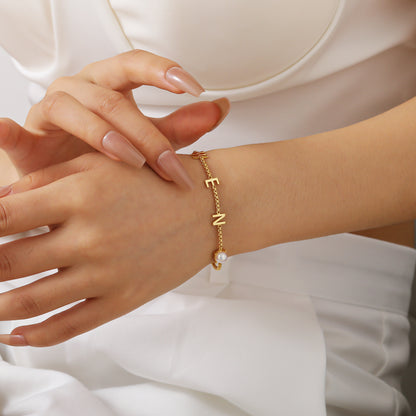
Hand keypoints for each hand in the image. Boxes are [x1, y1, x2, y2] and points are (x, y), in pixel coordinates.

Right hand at [0, 49, 228, 185]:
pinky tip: (4, 131)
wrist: (69, 177)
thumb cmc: (109, 154)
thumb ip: (181, 126)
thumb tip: (221, 108)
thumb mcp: (148, 139)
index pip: (136, 64)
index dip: (162, 70)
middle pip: (112, 97)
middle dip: (145, 132)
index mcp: (110, 85)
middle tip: (171, 165)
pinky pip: (11, 130)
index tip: (194, 87)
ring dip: (103, 135)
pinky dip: (4, 131)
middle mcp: (80, 90)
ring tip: (131, 162)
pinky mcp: (26, 137)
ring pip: (75, 109)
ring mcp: (49, 110)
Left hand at [0, 152, 212, 346]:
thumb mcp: (100, 165)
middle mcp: (90, 238)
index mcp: (80, 197)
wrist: (206, 209)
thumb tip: (0, 204)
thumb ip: (47, 180)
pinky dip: (36, 336)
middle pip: (7, 263)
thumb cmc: (154, 182)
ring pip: (32, 302)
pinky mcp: (123, 299)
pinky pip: (71, 326)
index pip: (3, 218)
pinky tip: (15, 336)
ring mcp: (107, 274)